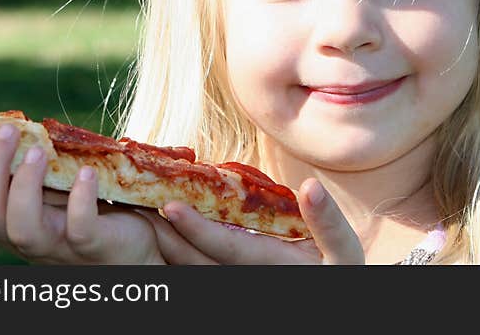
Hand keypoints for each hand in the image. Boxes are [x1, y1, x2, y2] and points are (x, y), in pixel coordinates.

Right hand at [0, 125, 166, 263]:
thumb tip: (1, 127)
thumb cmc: (85, 211)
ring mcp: (58, 245)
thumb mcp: (50, 189)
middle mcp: (25, 238)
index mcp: (8, 222)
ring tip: (36, 150)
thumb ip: (25, 169)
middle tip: (7, 130)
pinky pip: (80, 229)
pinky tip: (86, 172)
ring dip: (24, 185)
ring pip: (22, 228)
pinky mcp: (92, 246)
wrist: (133, 247)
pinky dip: (80, 199)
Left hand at [141, 178, 364, 263]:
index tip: (170, 206)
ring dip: (165, 243)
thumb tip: (311, 186)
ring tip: (141, 211)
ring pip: (190, 269)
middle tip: (136, 204)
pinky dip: (177, 250)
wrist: (333, 293)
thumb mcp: (343, 251)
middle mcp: (246, 281)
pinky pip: (198, 268)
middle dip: (166, 235)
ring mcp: (234, 284)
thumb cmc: (340, 271)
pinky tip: (162, 229)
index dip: (197, 229)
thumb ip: (326, 220)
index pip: (227, 248)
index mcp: (271, 268)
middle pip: (196, 263)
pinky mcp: (231, 280)